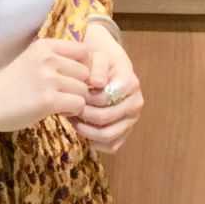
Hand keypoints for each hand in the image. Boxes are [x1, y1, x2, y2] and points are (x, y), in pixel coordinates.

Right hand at [0, 38, 91, 133]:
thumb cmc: (13, 84)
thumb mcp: (34, 61)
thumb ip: (59, 60)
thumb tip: (93, 71)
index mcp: (45, 46)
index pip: (84, 51)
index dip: (86, 67)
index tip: (76, 79)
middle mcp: (48, 58)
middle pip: (87, 73)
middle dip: (81, 86)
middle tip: (65, 95)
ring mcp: (48, 79)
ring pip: (84, 90)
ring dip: (76, 100)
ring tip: (59, 103)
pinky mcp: (48, 100)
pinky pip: (78, 104)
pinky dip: (72, 111)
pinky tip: (58, 111)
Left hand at [68, 22, 142, 153]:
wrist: (108, 71)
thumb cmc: (99, 64)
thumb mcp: (98, 58)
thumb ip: (98, 67)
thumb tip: (97, 82)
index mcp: (130, 83)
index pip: (108, 97)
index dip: (89, 97)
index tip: (76, 93)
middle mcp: (136, 103)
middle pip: (106, 117)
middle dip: (84, 114)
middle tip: (69, 108)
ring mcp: (132, 120)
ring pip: (108, 135)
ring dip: (86, 130)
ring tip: (72, 120)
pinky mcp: (126, 133)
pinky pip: (110, 145)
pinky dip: (93, 141)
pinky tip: (81, 128)